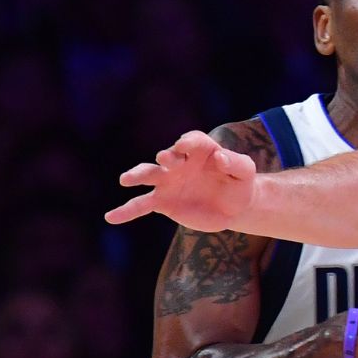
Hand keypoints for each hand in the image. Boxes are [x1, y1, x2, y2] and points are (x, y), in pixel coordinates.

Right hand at [105, 131, 256, 229]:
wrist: (234, 206)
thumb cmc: (240, 183)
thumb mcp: (246, 172)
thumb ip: (237, 163)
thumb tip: (221, 157)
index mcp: (201, 150)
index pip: (193, 140)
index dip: (188, 142)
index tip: (184, 145)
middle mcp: (180, 162)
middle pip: (168, 156)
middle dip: (167, 157)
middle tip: (165, 159)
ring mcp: (168, 181)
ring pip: (148, 175)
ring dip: (137, 175)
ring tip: (126, 179)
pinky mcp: (163, 201)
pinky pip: (141, 204)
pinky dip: (126, 211)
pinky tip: (111, 217)